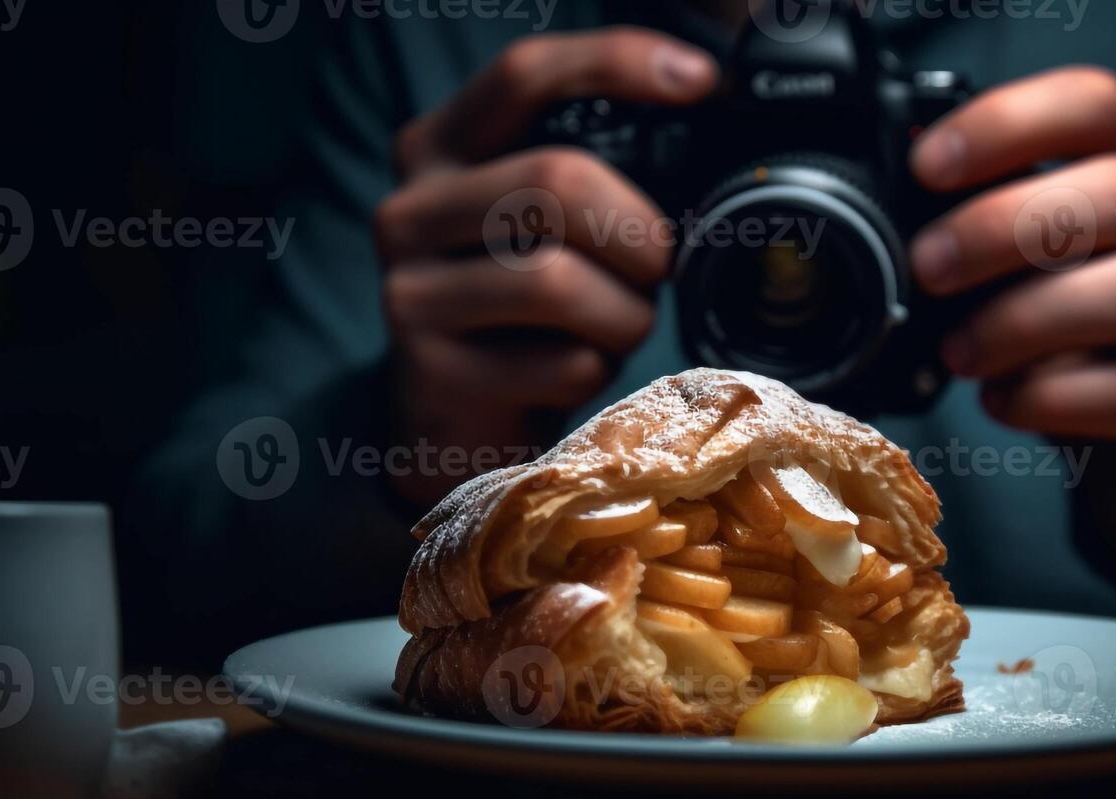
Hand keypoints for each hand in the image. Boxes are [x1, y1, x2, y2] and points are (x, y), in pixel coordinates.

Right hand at [373, 29, 718, 503]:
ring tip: (621, 326)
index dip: (616, 62)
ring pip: (558, 280)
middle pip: (557, 180)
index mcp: (441, 146)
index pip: (525, 75)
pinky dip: (598, 371)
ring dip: (625, 313)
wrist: (457, 418)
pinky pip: (562, 364)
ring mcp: (410, 291)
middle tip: (660, 265)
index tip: (702, 79)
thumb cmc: (524, 311)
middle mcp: (411, 207)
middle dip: (640, 230)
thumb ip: (590, 168)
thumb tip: (704, 117)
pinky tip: (579, 371)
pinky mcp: (432, 372)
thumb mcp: (543, 223)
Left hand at [908, 66, 1115, 552]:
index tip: (927, 164)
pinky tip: (1006, 404)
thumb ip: (1005, 235)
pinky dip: (1063, 396)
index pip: (1105, 109)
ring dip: (1034, 316)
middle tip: (928, 267)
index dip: (1011, 124)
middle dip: (1010, 224)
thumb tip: (910, 198)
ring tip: (960, 352)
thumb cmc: (1095, 359)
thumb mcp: (1049, 280)